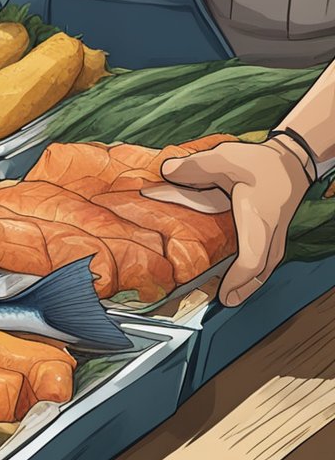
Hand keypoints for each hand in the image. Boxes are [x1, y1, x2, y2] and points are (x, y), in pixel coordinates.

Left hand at [155, 138, 310, 306]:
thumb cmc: (260, 162)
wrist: (294, 159)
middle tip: (227, 301)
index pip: (253, 257)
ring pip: (269, 265)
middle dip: (245, 288)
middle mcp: (271, 230)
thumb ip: (195, 166)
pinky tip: (244, 278)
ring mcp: (278, 233)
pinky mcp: (277, 232)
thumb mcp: (226, 158)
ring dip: (252, 282)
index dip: (239, 278)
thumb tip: (165, 170)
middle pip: (263, 268)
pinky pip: (269, 258)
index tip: (226, 295)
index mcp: (259, 218)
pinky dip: (256, 271)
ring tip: (234, 296)